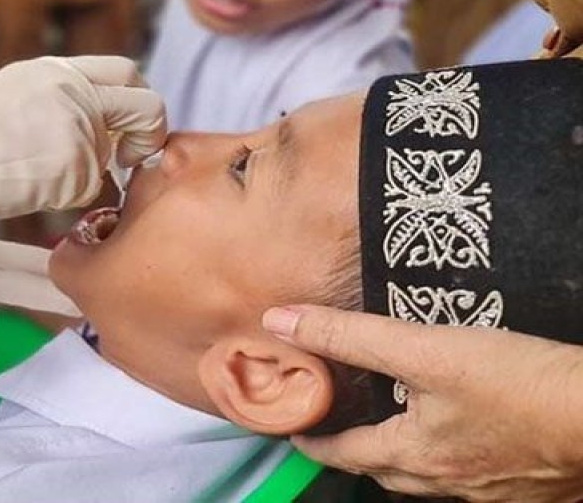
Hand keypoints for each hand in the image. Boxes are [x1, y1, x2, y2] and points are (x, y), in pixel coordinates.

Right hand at [0, 56, 166, 241]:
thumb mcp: (10, 94)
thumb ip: (57, 99)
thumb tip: (94, 118)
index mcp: (55, 70)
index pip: (127, 73)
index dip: (138, 101)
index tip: (127, 127)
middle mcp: (72, 93)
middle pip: (146, 107)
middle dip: (148, 135)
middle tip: (130, 159)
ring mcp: (75, 131)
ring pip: (112, 160)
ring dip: (89, 177)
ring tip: (34, 178)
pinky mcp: (71, 171)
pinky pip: (89, 192)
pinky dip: (68, 200)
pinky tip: (27, 192)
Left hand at [263, 305, 582, 501]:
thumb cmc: (519, 385)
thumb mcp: (424, 349)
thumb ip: (350, 336)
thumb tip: (281, 321)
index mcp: (413, 455)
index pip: (344, 454)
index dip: (316, 443)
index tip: (298, 433)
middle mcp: (447, 482)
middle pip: (386, 471)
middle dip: (358, 453)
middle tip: (341, 431)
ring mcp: (490, 490)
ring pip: (430, 478)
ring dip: (405, 458)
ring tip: (397, 431)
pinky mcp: (527, 485)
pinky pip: (473, 477)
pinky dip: (453, 459)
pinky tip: (465, 437)